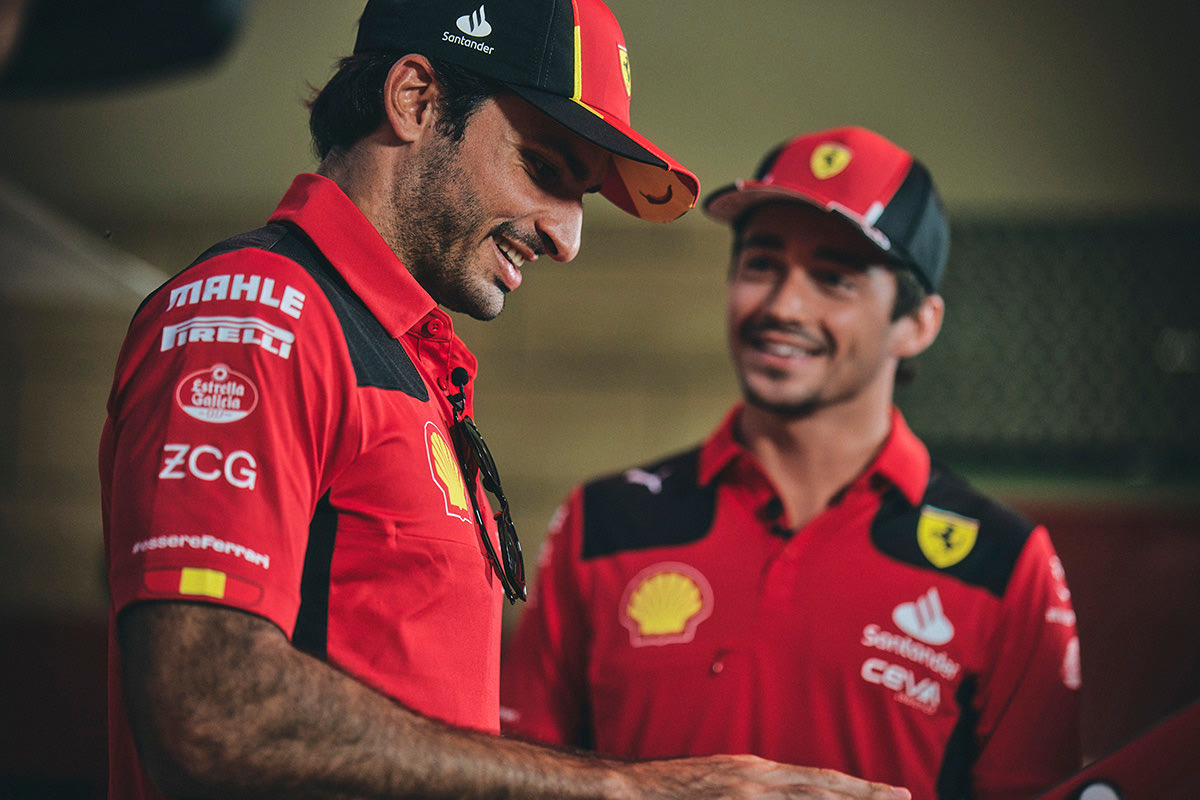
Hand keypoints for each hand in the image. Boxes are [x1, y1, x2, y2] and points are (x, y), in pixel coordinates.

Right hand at [624, 754, 910, 799]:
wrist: (626, 790)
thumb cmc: (674, 790)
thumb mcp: (721, 779)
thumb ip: (757, 788)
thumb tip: (790, 791)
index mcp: (756, 772)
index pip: (819, 781)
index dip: (857, 788)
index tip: (891, 792)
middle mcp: (757, 781)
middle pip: (824, 792)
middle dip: (865, 797)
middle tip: (904, 796)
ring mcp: (744, 797)